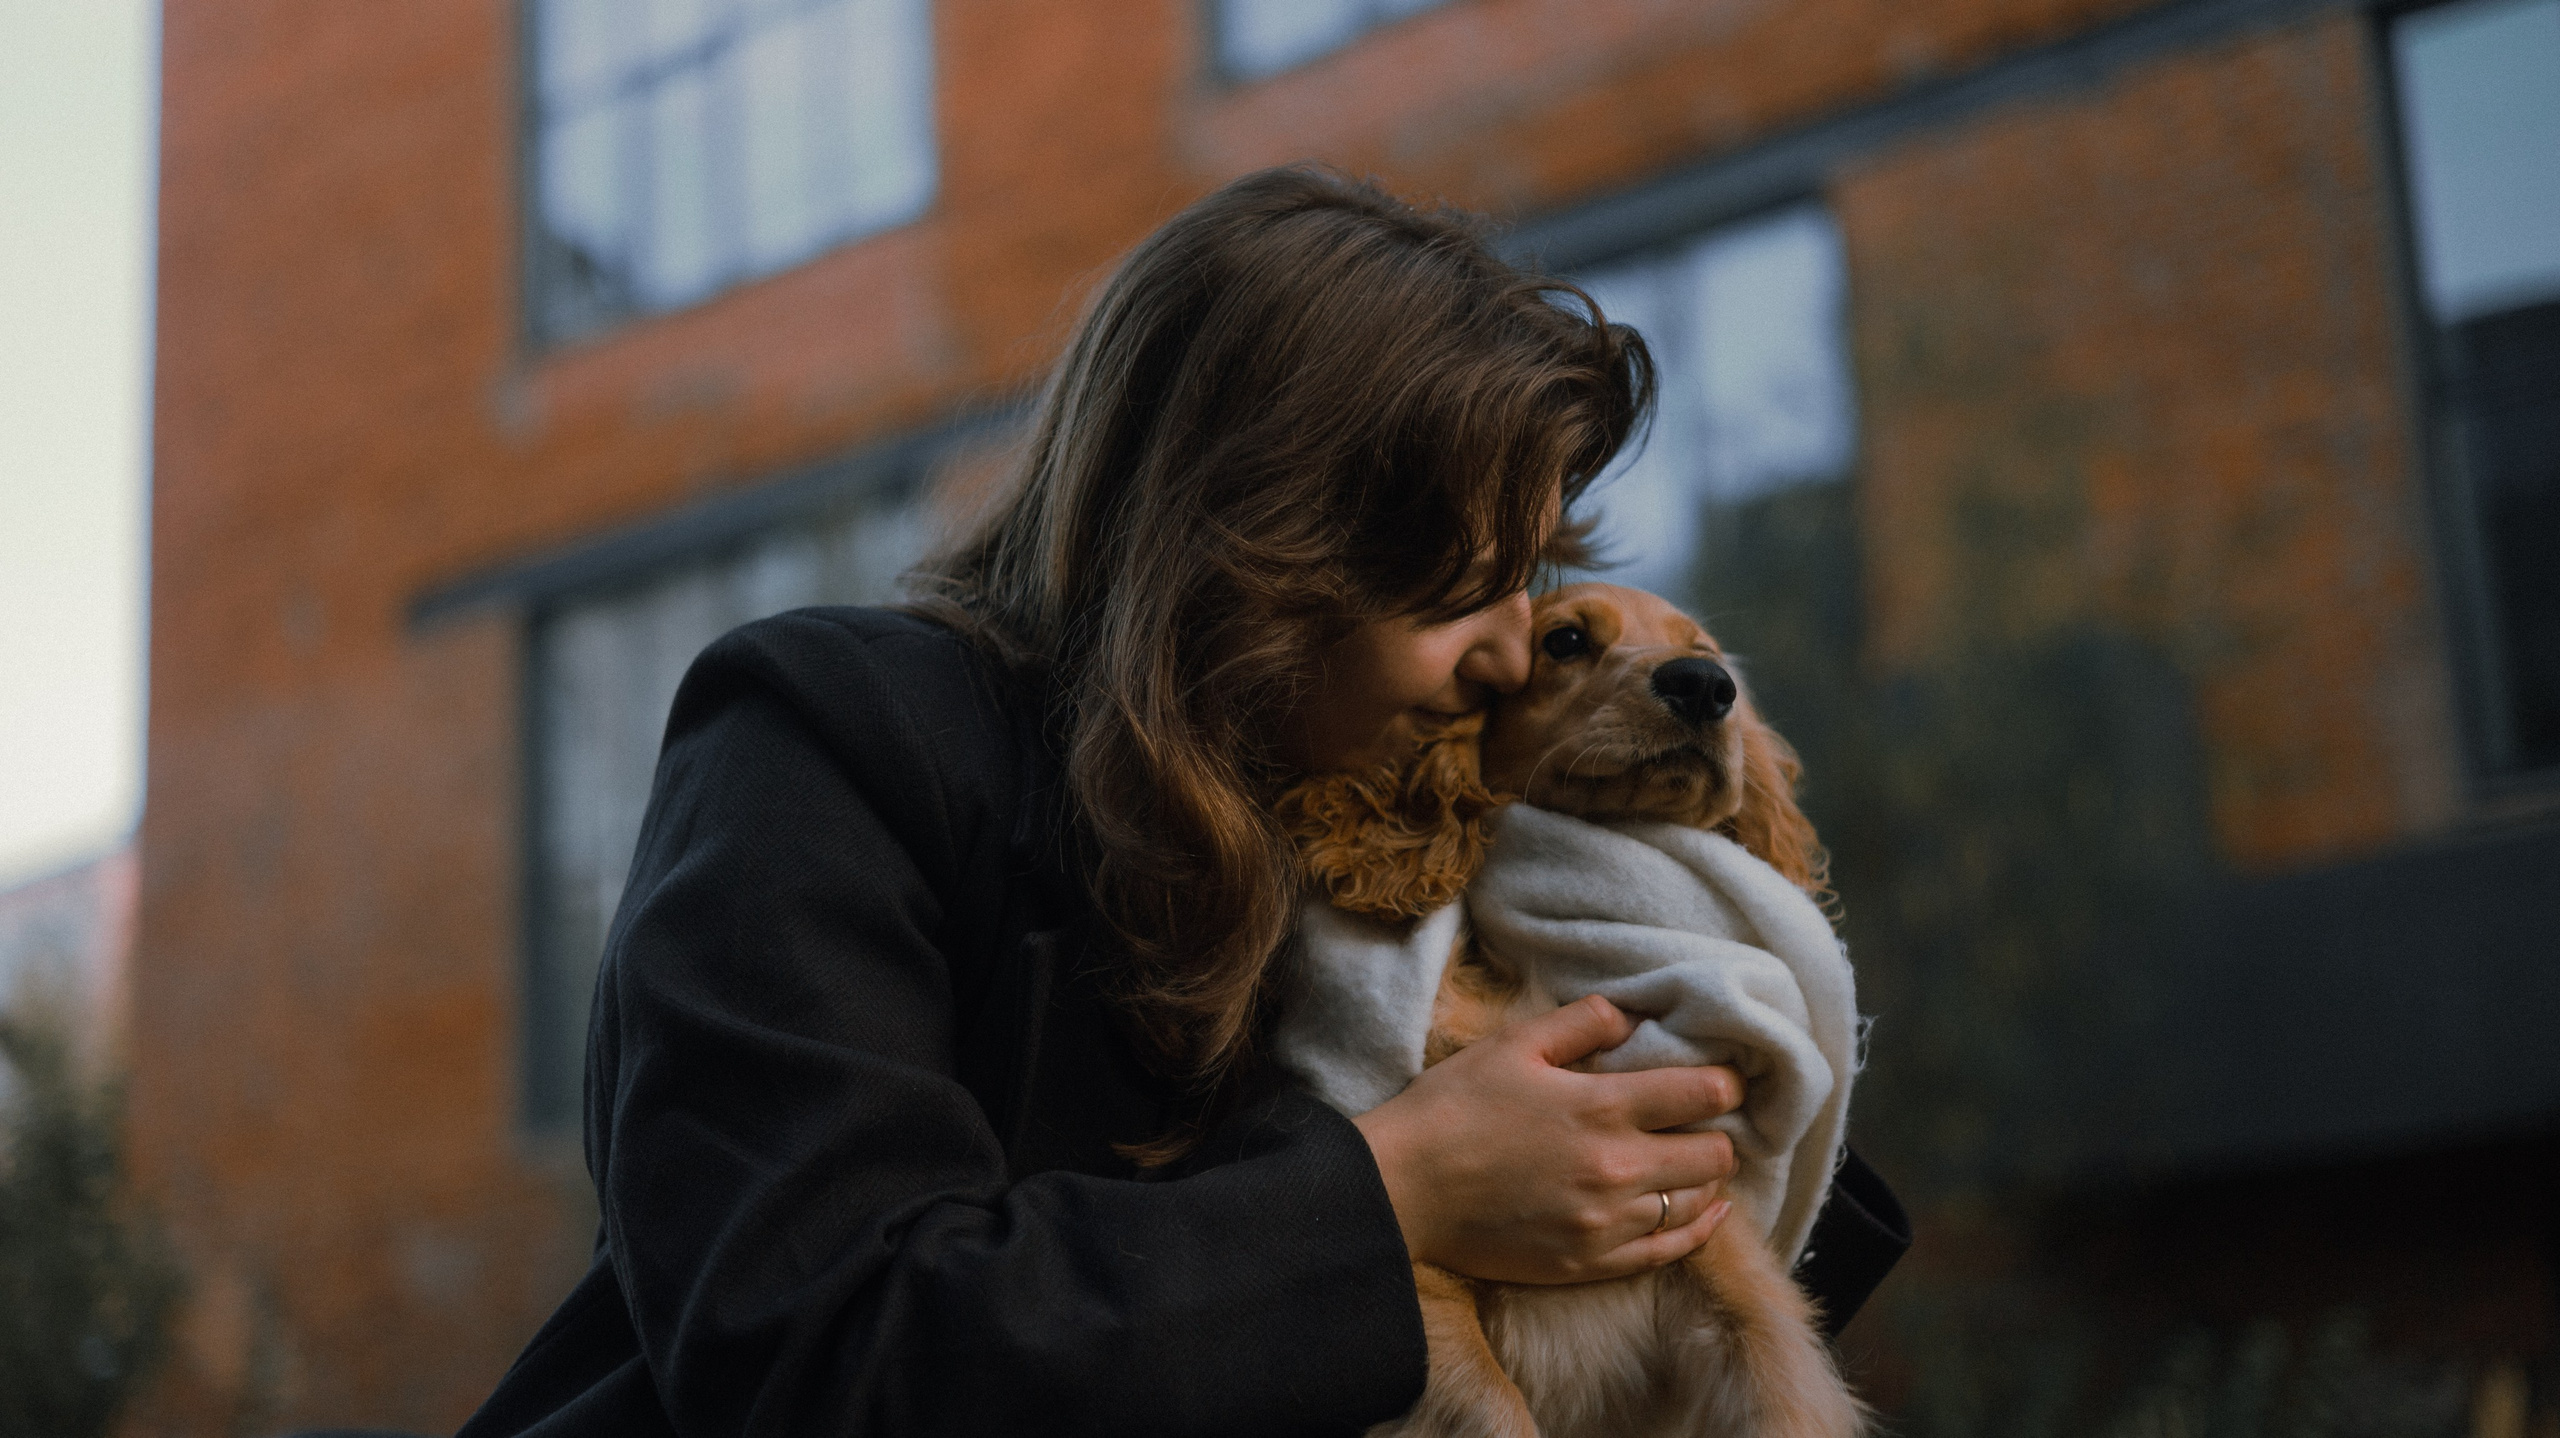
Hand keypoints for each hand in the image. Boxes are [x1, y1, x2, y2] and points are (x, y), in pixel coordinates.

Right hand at [1351, 994, 1741, 1284]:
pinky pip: (1669, 1252)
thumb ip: (1581, 1023)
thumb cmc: (1452, 1109)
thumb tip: (1632, 1015)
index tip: (1723, 1078)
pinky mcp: (1590, 1261)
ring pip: (1699, 1204)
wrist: (1402, 1189)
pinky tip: (1708, 1212)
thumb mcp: (1513, 1045)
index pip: (1704, 1094)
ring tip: (1692, 1161)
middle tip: (1703, 1122)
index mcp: (1602, 1107)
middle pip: (1715, 1155)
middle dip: (1719, 1132)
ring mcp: (1606, 1222)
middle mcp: (1617, 1168)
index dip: (1726, 1082)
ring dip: (1705, 1179)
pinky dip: (1698, 1229)